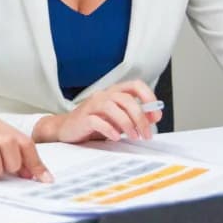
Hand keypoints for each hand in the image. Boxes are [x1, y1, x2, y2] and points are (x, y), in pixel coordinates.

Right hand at [34, 80, 159, 144]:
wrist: (66, 129)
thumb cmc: (93, 123)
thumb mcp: (117, 119)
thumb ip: (134, 116)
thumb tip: (153, 116)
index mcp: (114, 92)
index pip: (135, 85)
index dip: (149, 97)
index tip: (156, 114)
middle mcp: (104, 95)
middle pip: (127, 99)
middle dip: (140, 118)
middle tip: (147, 134)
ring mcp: (92, 105)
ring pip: (114, 108)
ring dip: (128, 124)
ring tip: (134, 137)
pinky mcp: (83, 118)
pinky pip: (98, 120)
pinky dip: (110, 129)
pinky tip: (116, 137)